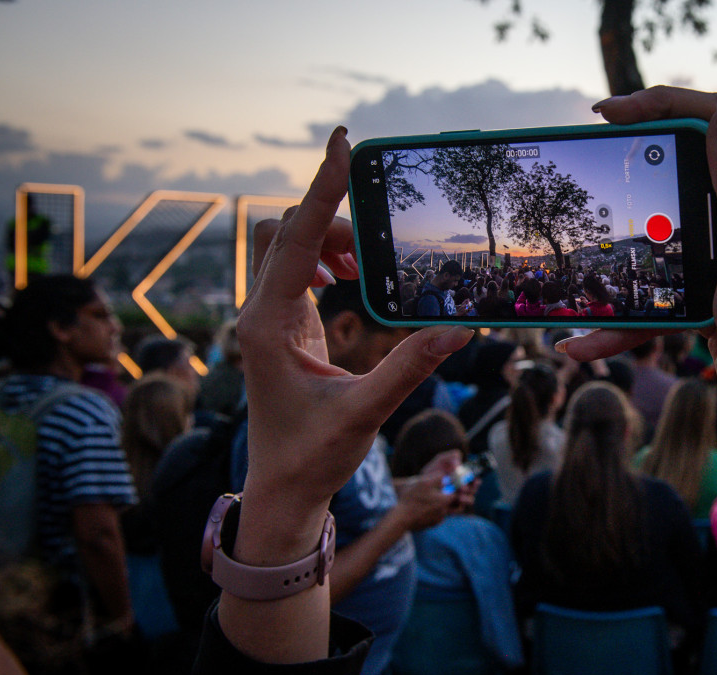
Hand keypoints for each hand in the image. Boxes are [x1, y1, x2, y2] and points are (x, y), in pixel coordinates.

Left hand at [235, 127, 472, 557]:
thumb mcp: (364, 412)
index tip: (342, 144)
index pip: (295, 239)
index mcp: (267, 326)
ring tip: (365, 266)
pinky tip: (350, 279)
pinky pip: (295, 270)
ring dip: (328, 242)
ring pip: (287, 248)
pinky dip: (324, 260)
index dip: (321, 189)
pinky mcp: (279, 327)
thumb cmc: (312, 456)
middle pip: (285, 232)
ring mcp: (266, 319)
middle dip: (332, 222)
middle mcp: (259, 314)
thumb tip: (458, 328)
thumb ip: (410, 367)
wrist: (281, 489)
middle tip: (375, 243)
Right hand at [559, 87, 716, 496]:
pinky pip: (656, 296)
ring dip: (618, 259)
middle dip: (633, 169)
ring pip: (660, 240)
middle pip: (683, 172)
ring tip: (576, 269)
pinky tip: (583, 342)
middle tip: (591, 158)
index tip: (610, 114)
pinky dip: (622, 320)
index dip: (665, 106)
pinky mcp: (710, 301)